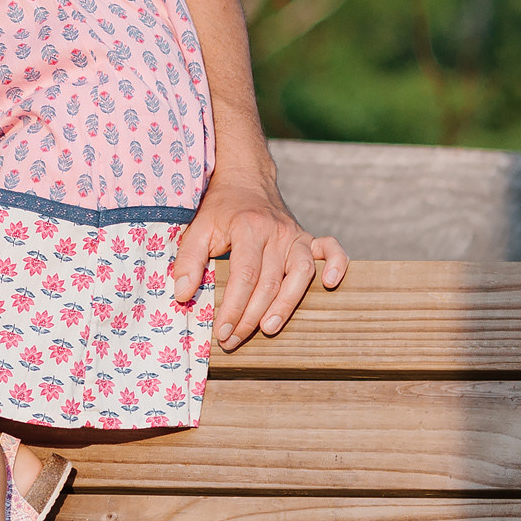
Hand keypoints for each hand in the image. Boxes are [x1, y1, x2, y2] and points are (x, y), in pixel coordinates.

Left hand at [167, 171, 348, 350]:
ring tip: (268, 328)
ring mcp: (295, 235)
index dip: (234, 307)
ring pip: (300, 274)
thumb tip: (183, 295)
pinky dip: (337, 265)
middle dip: (251, 317)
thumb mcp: (198, 228)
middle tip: (233, 341)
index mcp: (248, 228)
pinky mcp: (308, 238)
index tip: (222, 331)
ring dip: (286, 305)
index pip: (244, 276)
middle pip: (270, 282)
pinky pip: (332, 250)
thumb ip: (188, 260)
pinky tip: (329, 284)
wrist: (245, 180)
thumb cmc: (220, 210)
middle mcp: (276, 232)